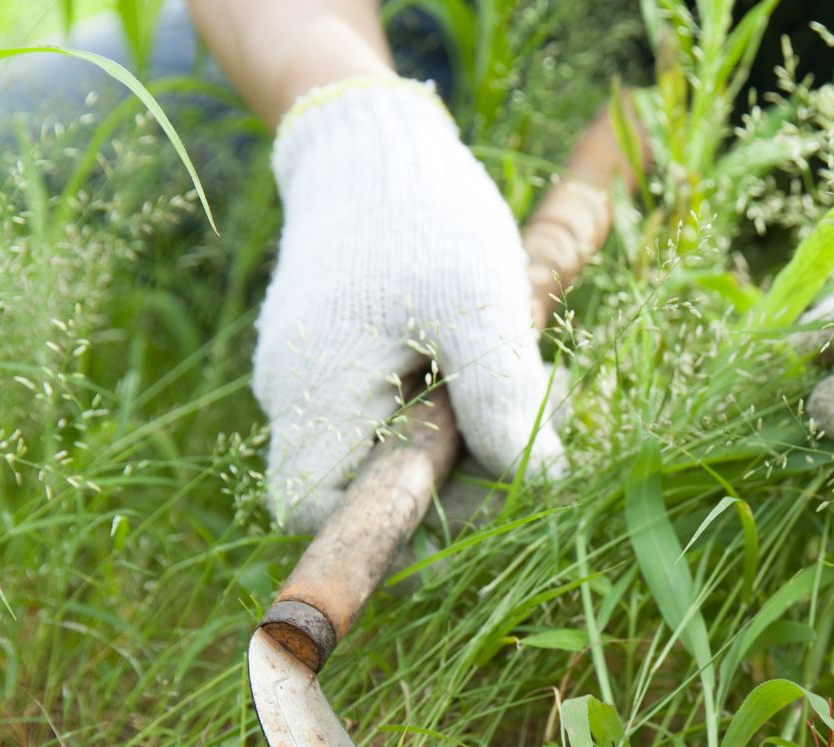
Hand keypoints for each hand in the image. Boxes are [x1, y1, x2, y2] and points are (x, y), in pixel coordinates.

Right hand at [253, 78, 562, 531]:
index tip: (466, 486)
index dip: (384, 522)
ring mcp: (314, 373)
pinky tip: (495, 354)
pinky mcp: (340, 354)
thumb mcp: (480, 309)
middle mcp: (297, 394)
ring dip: (465, 432)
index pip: (313, 510)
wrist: (373, 138)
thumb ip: (502, 400)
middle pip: (363, 485)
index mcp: (314, 392)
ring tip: (527, 374)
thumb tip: (536, 482)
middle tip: (530, 424)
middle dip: (455, 473)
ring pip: (388, 445)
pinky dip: (450, 398)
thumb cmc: (425, 217)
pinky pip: (391, 406)